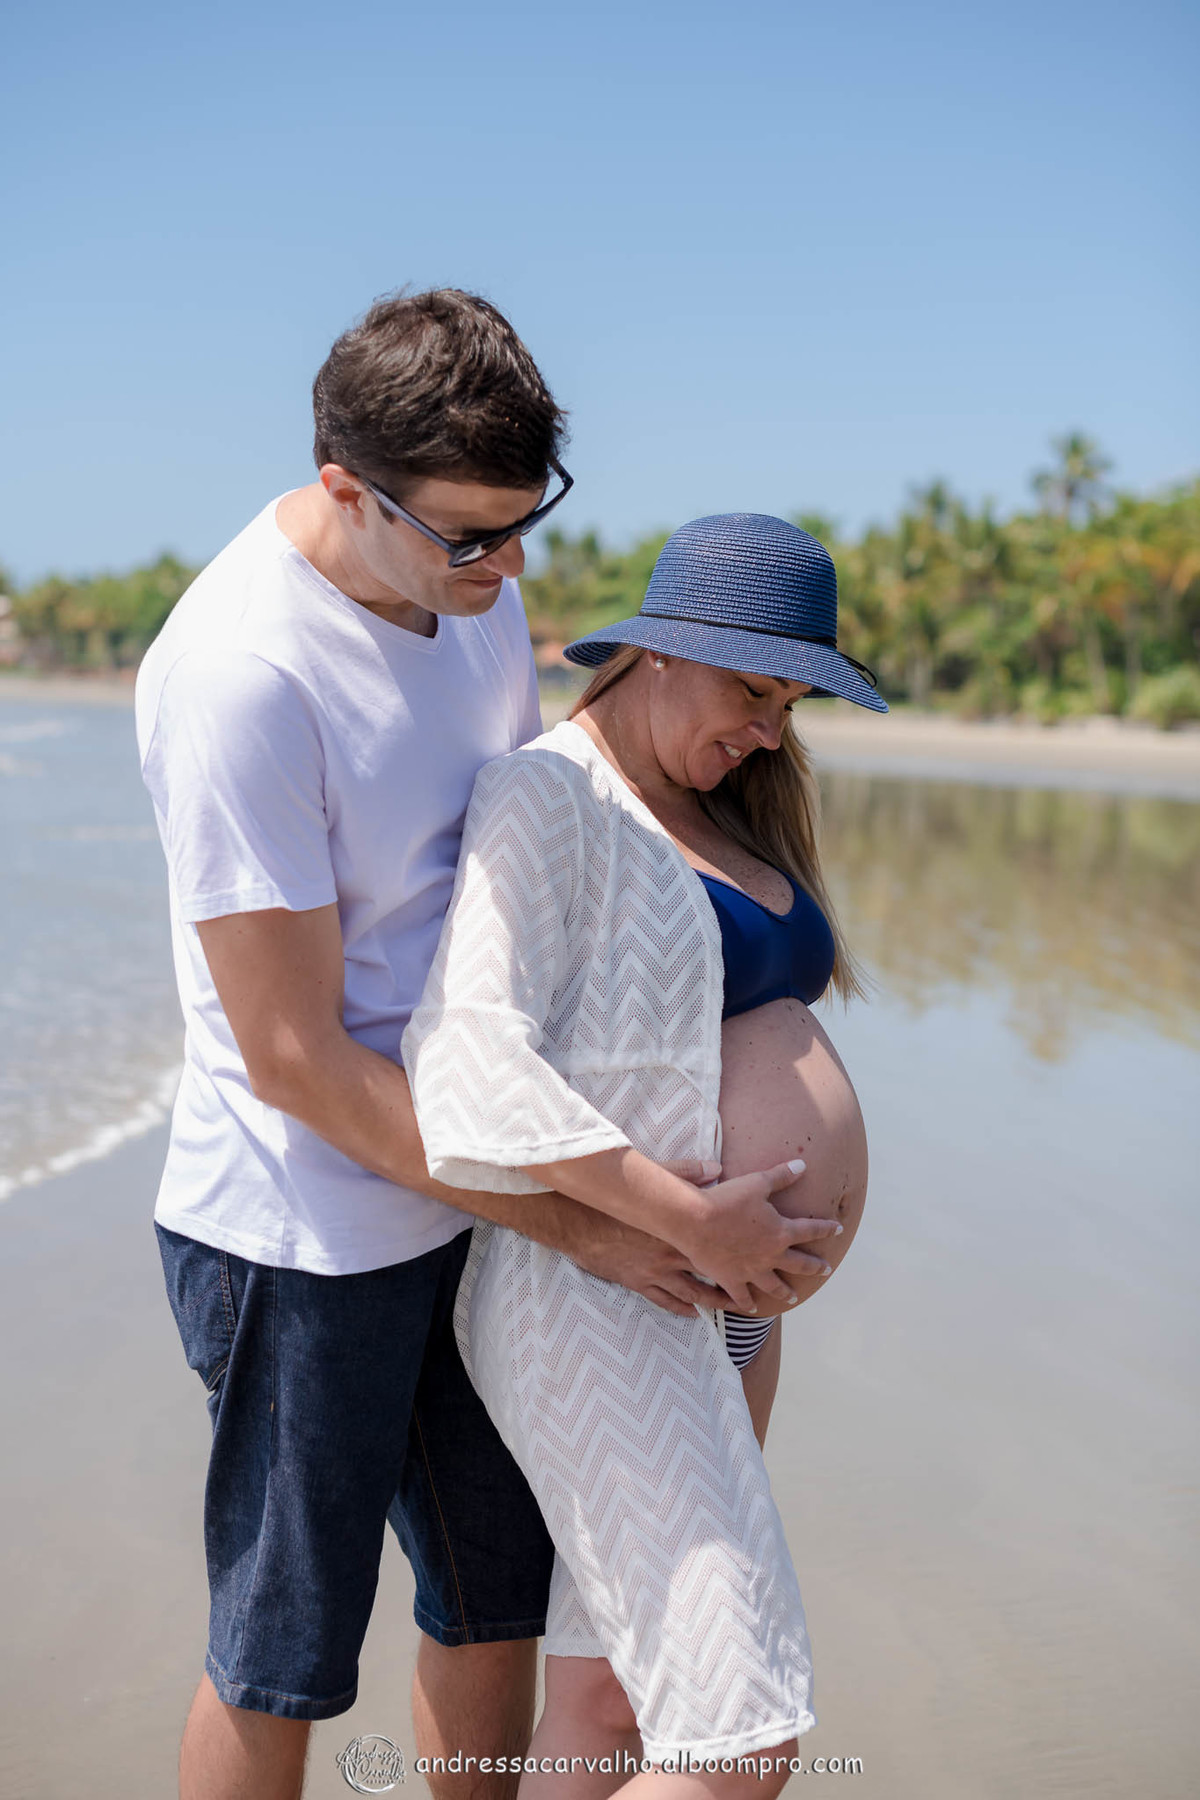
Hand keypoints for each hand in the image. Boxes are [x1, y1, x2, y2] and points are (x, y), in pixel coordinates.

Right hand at [556, 1159, 739, 1316]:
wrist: (580, 1223)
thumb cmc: (617, 1199)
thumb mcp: (654, 1179)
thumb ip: (687, 1173)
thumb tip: (716, 1167)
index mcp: (679, 1232)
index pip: (716, 1247)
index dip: (738, 1255)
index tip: (755, 1258)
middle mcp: (671, 1256)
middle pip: (709, 1276)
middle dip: (732, 1286)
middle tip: (751, 1293)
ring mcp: (654, 1273)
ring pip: (690, 1294)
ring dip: (712, 1303)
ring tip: (730, 1308)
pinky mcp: (638, 1282)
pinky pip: (664, 1300)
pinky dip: (681, 1308)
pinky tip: (693, 1313)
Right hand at [676, 1160, 841, 1312]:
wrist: (696, 1221)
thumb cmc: (727, 1199)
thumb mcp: (757, 1183)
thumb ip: (781, 1176)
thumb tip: (803, 1166)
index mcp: (780, 1231)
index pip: (810, 1230)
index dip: (826, 1229)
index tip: (838, 1229)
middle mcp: (771, 1255)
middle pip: (799, 1263)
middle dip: (814, 1266)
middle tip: (825, 1270)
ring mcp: (752, 1271)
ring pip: (774, 1286)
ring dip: (786, 1292)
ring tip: (794, 1298)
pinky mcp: (731, 1280)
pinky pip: (742, 1297)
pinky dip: (748, 1304)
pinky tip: (753, 1309)